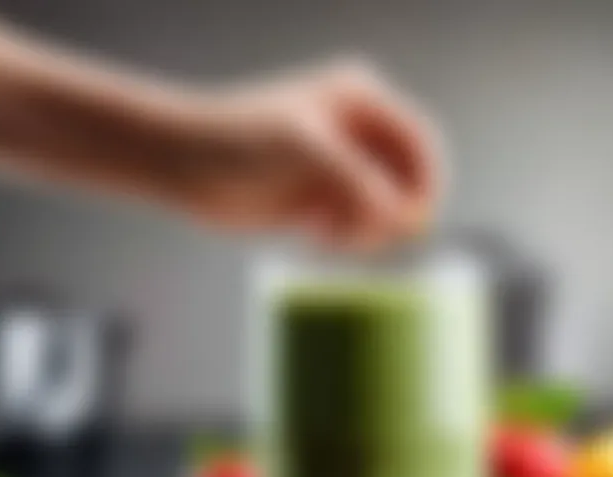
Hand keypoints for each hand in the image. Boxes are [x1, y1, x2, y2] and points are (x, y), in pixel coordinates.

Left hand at [169, 62, 438, 247]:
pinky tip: (314, 236)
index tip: (417, 221)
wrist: (185, 165)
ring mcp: (340, 168)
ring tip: (329, 236)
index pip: (420, 143)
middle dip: (392, 214)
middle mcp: (357, 133)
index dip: (427, 183)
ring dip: (366, 231)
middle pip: (405, 181)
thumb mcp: (308, 152)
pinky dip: (345, 238)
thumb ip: (361, 183)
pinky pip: (356, 226)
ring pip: (383, 209)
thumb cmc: (239, 141)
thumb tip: (405, 217)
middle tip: (365, 236)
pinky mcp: (322, 199)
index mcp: (362, 102)